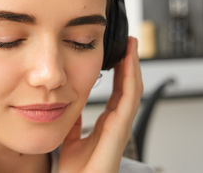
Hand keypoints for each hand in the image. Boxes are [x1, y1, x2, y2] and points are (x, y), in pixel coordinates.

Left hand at [58, 37, 142, 172]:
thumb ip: (73, 122)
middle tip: (129, 43)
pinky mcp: (119, 131)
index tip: (118, 54)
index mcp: (107, 125)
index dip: (121, 73)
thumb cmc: (76, 172)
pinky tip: (128, 63)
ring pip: (132, 91)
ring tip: (131, 46)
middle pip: (129, 88)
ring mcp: (120, 127)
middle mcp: (116, 124)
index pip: (118, 92)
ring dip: (133, 67)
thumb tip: (69, 105)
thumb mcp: (70, 139)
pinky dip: (130, 80)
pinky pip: (127, 101)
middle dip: (130, 64)